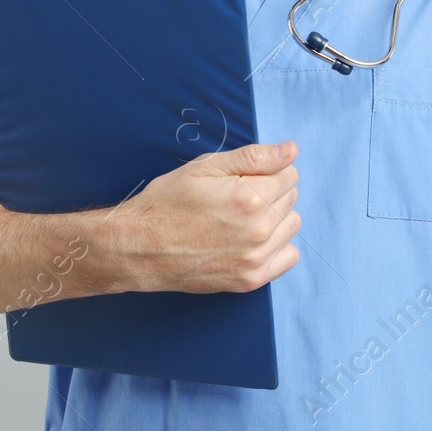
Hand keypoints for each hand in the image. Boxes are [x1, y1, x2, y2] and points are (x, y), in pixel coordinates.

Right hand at [94, 141, 300, 293]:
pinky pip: (289, 257)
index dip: (267, 171)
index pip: (289, 173)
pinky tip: (252, 240)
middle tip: (237, 197)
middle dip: (271, 191)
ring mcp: (256, 259)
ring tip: (242, 218)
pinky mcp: (250, 280)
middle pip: (291, 198)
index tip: (244, 177)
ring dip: (275, 217)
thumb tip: (291, 150)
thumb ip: (254, 157)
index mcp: (249, 198)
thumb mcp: (205, 167)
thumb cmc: (168, 203)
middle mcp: (258, 230)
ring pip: (292, 225)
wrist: (139, 248)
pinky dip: (277, 246)